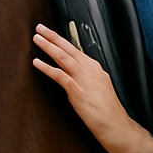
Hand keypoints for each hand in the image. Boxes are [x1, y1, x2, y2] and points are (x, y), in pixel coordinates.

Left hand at [32, 24, 152, 152]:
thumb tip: (72, 76)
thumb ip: (86, 79)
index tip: (51, 33)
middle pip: (69, 48)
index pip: (76, 50)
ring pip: (63, 57)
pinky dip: (47, 67)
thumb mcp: (99, 88)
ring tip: (36, 38)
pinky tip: (36, 62)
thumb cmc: (108, 111)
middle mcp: (90, 70)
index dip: (62, 40)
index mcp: (95, 68)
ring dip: (48, 46)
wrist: (116, 126)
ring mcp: (84, 79)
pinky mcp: (78, 91)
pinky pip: (59, 75)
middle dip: (53, 36)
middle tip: (40, 27)